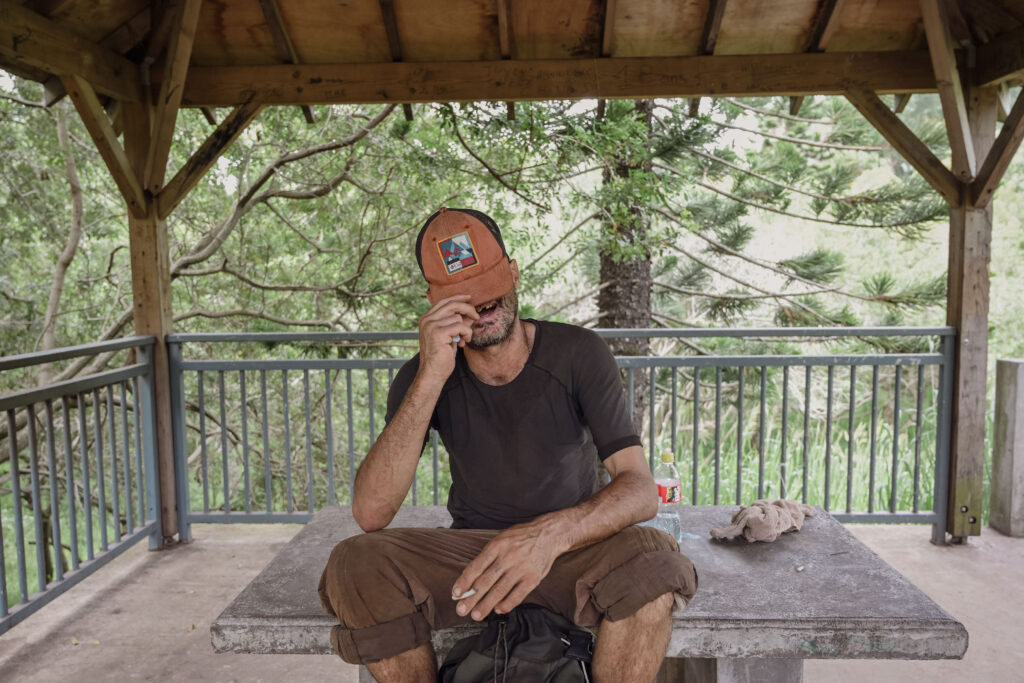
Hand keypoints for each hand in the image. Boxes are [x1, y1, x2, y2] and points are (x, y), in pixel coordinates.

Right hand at [417, 295, 477, 383]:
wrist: (433, 373)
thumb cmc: (441, 356)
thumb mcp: (451, 336)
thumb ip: (457, 323)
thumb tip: (470, 313)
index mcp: (426, 319)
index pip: (444, 302)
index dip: (457, 298)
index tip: (469, 297)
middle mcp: (427, 320)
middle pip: (452, 305)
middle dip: (467, 309)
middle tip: (476, 317)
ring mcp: (431, 325)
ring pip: (457, 317)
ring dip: (465, 329)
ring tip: (462, 340)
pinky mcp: (438, 333)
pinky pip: (460, 326)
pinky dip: (466, 334)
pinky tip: (462, 343)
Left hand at [451, 518, 565, 620]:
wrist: (549, 534)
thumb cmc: (521, 537)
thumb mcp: (501, 539)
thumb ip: (488, 556)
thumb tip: (470, 578)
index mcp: (497, 545)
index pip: (476, 566)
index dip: (464, 581)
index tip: (455, 593)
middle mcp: (508, 557)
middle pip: (486, 581)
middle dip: (471, 598)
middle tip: (461, 610)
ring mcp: (521, 568)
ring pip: (499, 591)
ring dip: (486, 605)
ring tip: (476, 615)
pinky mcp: (533, 578)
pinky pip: (517, 596)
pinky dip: (506, 605)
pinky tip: (497, 610)